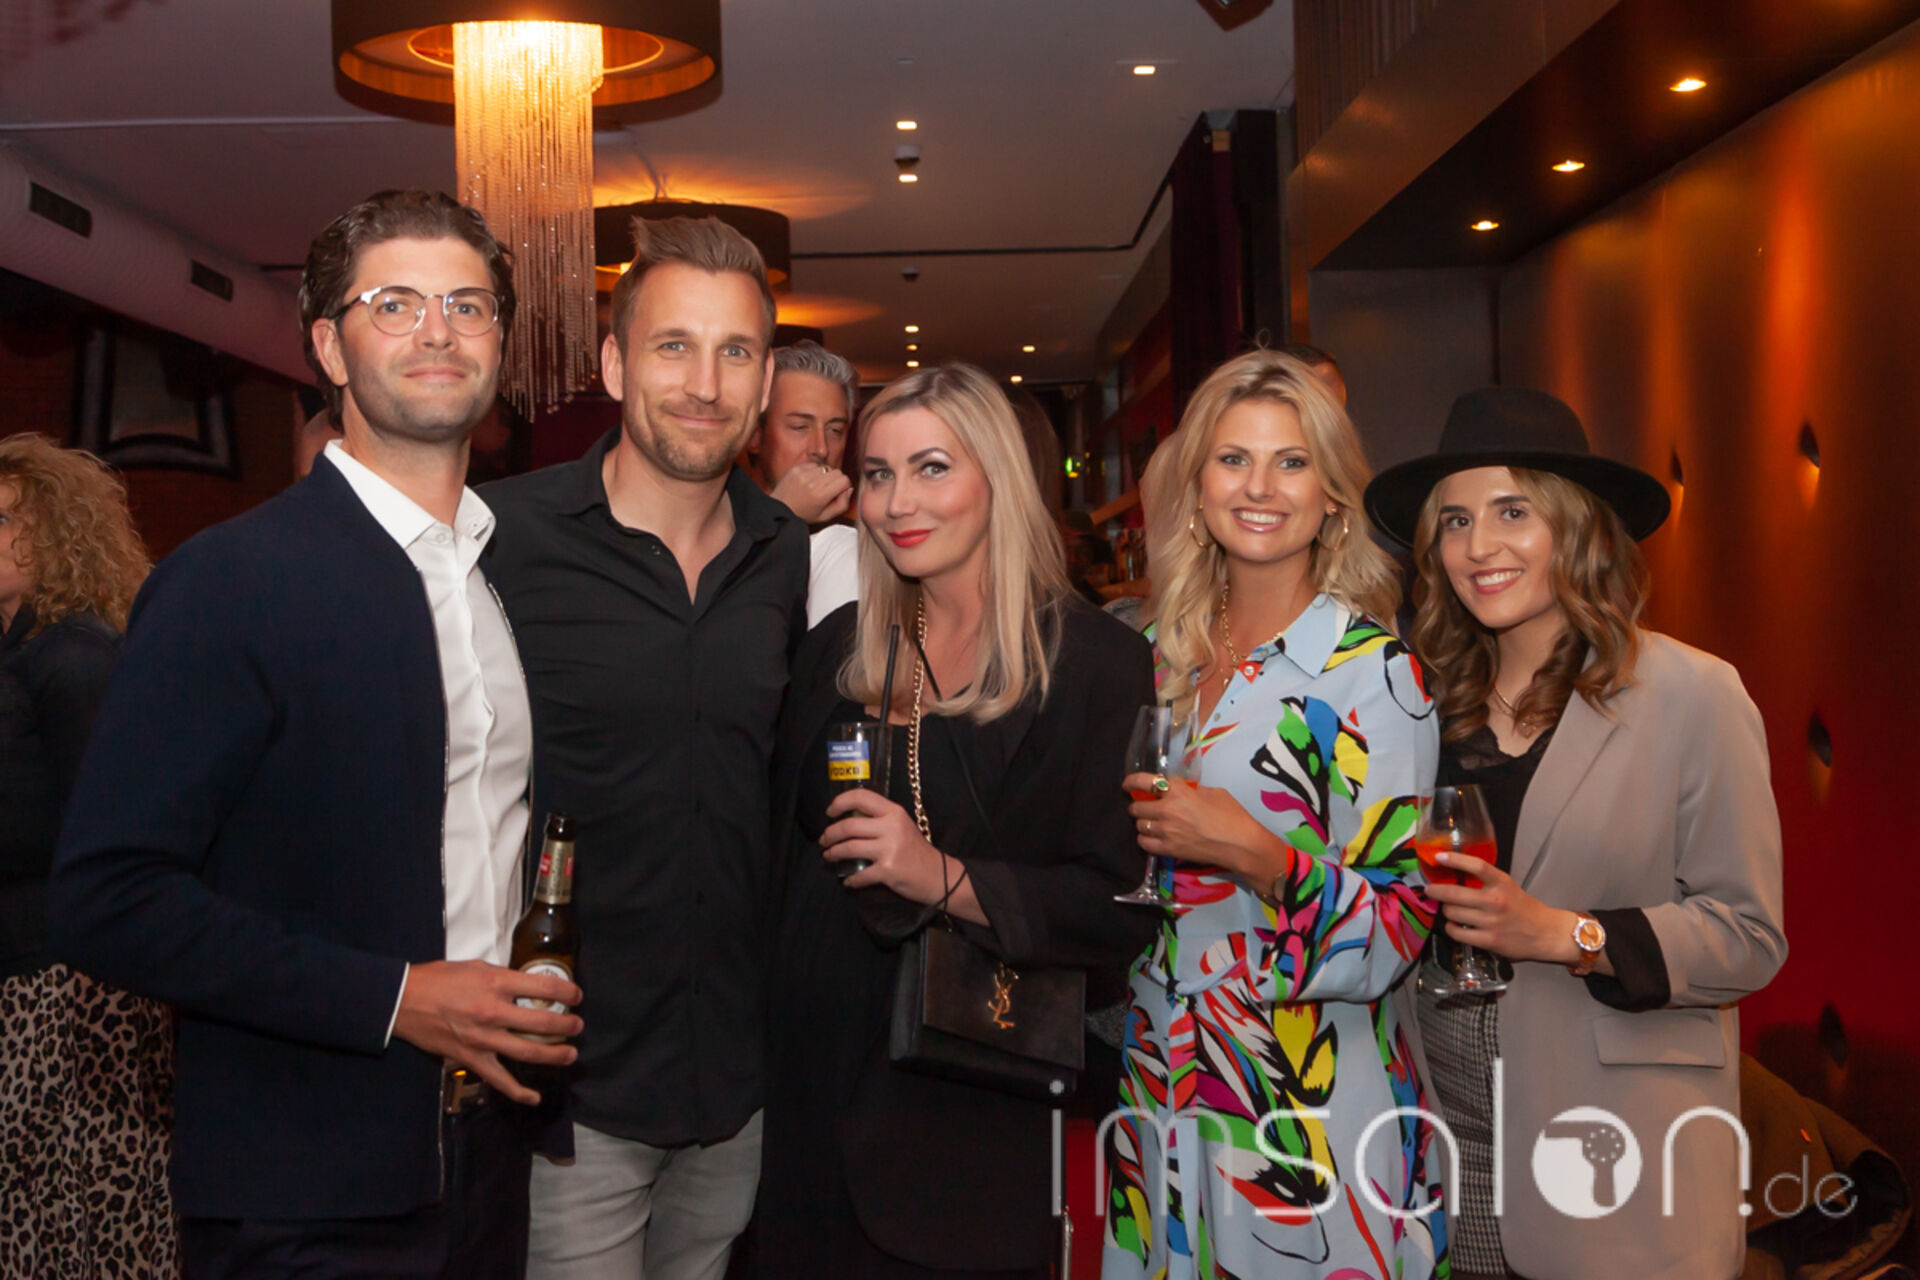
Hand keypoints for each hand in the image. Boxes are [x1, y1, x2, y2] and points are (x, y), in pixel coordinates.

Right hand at [392, 959, 583, 1106]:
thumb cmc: (439, 979)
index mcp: (496, 983)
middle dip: (567, 1026)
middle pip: (542, 1024)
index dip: (567, 993)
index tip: (576, 996)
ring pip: (528, 1053)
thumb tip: (527, 986)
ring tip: (570, 1053)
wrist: (404, 1001)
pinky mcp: (471, 1058)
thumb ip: (503, 977)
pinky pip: (499, 1079)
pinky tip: (534, 1097)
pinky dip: (518, 1092)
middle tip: (577, 1026)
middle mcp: (493, 1012)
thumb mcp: (476, 967)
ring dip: (555, 1055)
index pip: (543, 988)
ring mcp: (483, 1039)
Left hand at [768, 464, 851, 523]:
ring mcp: (803, 474)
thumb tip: (849, 489)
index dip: (844, 487)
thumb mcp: (825, 517)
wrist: (779, 508)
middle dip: (835, 480)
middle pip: (837, 471)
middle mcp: (812, 482)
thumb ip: (842, 504)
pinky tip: (808, 481)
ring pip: (826, 467)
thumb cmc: (803, 514)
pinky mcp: (796, 468)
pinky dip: (814, 471)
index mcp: (820, 495)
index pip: (844, 480)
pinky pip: (814, 464)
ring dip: (824, 475)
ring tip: (816, 486)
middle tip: (827, 490)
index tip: (837, 492)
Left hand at [822, 787, 957, 904]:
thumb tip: (846, 818)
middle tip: (824, 840)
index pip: (861, 797)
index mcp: (894, 812)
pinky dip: (850, 880)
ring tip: (829, 856)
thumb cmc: (916, 850)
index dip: (839, 803)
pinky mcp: (888, 871)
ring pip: (849, 848)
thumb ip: (878, 819)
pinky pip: (859, 875)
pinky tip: (848, 881)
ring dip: (834, 853)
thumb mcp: (901, 825)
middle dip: (830, 834)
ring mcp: (890, 850)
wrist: (939, 875)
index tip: (830, 812)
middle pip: (849, 826)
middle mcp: (891, 827)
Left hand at [1123, 770, 1289, 884]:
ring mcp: (1165, 831)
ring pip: (1139, 825)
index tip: (1128, 784)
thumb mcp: (1212, 792)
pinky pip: (1144, 843)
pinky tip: (1153, 837)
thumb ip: (1190, 789)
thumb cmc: (1231, 815)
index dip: (1131, 782)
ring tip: (1152, 822)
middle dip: (1138, 805)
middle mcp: (1167, 810)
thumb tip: (1179, 791)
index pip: (1144, 781)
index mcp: (1178, 791)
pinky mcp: (1168, 849)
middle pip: (1136, 807)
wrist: (1240, 844)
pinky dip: (1145, 839)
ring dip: (1143, 822)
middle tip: (1145, 806)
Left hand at [1422, 852, 1581, 964]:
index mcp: (1502, 883)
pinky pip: (1457, 932)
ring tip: (1448, 909)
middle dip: (1436, 891)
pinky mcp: (1488, 940)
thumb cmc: (1523, 908)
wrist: (1545, 933)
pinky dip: (1450, 928)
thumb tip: (1455, 875)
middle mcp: (1495, 901)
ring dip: (1445, 910)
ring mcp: (1491, 922)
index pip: (1477, 866)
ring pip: (1452, 913)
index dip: (1456, 859)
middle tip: (1430, 889)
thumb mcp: (1508, 887)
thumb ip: (1486, 882)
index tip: (1439, 857)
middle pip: (1455, 893)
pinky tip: (1453, 925)